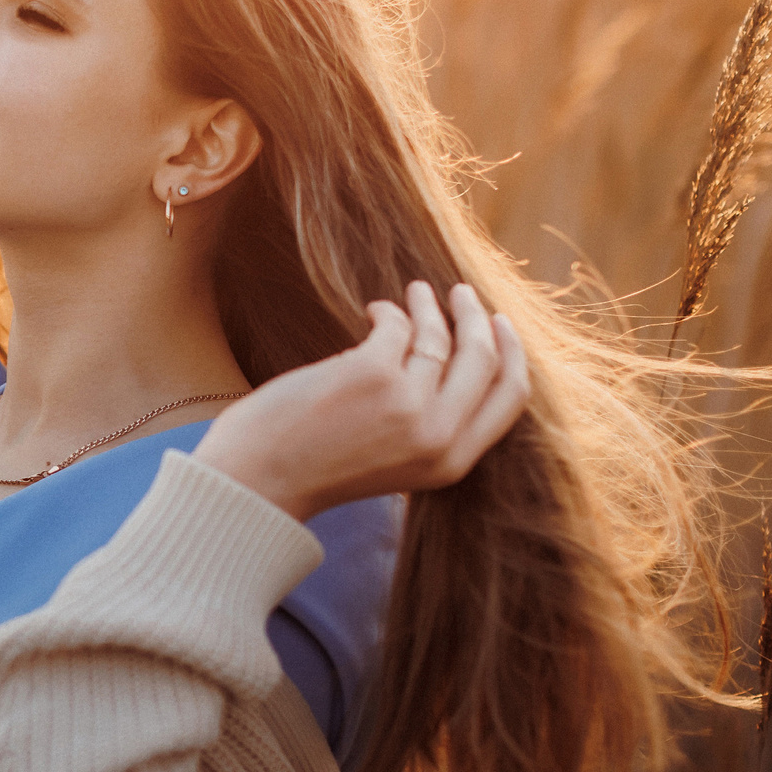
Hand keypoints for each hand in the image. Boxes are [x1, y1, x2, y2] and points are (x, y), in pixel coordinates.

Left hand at [192, 279, 529, 521]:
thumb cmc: (319, 465)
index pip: (510, 398)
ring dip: (429, 305)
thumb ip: (433, 425)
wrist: (259, 479)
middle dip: (477, 317)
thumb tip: (454, 355)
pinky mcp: (371, 373)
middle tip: (462, 293)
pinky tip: (372, 311)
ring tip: (415, 292)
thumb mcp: (397, 461)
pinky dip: (388, 310)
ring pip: (440, 335)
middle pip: (485, 359)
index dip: (512, 353)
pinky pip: (397, 324)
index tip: (500, 323)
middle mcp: (438, 436)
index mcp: (451, 463)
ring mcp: (408, 403)